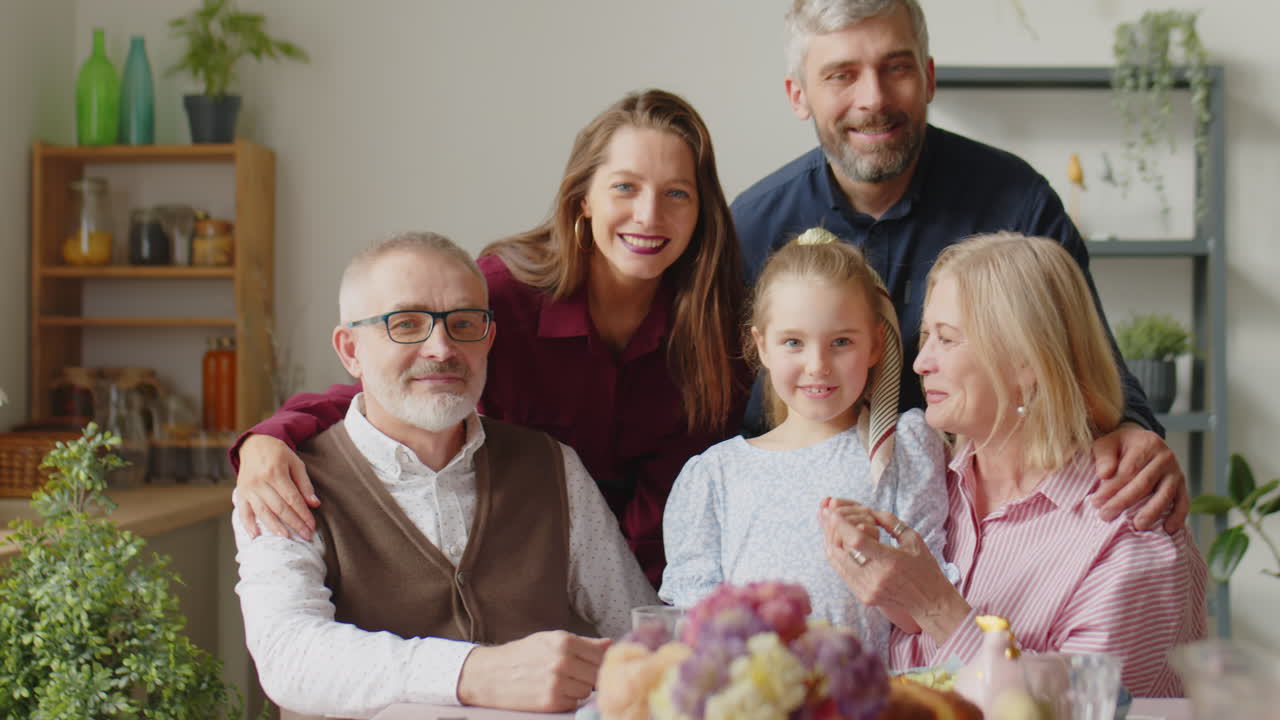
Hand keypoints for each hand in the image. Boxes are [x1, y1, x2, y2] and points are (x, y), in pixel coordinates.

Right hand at [235, 434, 319, 539]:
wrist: (253, 444)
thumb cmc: (278, 453)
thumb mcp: (295, 462)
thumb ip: (304, 484)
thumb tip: (314, 504)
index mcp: (276, 472)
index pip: (292, 498)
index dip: (303, 514)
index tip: (312, 526)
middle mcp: (260, 481)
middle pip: (279, 507)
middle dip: (294, 523)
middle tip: (305, 535)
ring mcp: (248, 488)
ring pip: (263, 512)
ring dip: (275, 527)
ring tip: (287, 538)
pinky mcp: (240, 493)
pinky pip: (243, 511)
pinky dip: (248, 525)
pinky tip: (255, 536)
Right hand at [457, 631, 610, 711]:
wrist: (490, 675)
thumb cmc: (521, 655)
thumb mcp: (550, 640)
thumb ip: (583, 643)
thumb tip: (610, 644)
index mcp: (564, 641)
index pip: (601, 655)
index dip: (600, 661)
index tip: (593, 664)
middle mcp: (563, 661)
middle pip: (597, 674)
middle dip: (590, 676)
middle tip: (576, 675)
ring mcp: (557, 683)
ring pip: (588, 690)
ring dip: (580, 689)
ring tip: (561, 682)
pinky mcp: (552, 702)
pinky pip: (574, 703)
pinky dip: (568, 700)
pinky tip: (554, 692)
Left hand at [818, 501, 967, 643]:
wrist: (930, 602)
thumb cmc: (924, 567)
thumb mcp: (913, 539)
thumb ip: (890, 522)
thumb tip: (868, 509)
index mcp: (891, 561)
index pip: (858, 541)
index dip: (841, 524)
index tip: (831, 511)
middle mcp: (876, 578)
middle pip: (841, 551)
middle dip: (829, 530)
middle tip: (825, 514)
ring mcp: (868, 590)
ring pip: (836, 562)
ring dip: (829, 541)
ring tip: (827, 525)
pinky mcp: (863, 597)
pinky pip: (842, 573)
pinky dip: (836, 556)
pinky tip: (834, 542)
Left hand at [1091, 422, 1187, 531]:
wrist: (1142, 442)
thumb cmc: (1121, 446)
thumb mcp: (1108, 443)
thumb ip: (1104, 457)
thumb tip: (1104, 474)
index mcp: (1148, 444)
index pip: (1129, 470)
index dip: (1112, 487)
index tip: (1096, 502)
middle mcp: (1166, 458)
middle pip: (1145, 483)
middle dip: (1124, 501)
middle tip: (1106, 516)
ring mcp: (1176, 473)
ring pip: (1165, 495)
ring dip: (1151, 512)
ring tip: (1138, 526)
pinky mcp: (1182, 487)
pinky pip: (1183, 503)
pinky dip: (1177, 517)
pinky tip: (1168, 530)